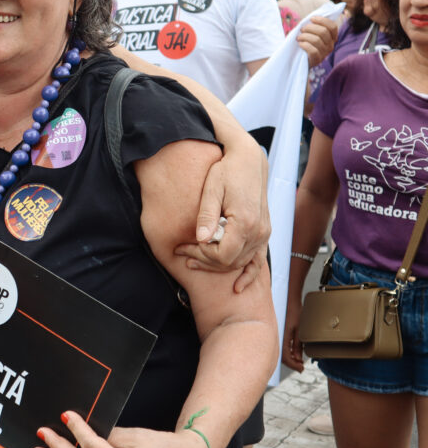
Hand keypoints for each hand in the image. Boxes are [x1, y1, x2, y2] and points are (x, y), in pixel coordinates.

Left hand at [175, 145, 270, 292]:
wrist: (249, 160)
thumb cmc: (228, 171)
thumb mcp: (212, 190)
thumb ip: (207, 216)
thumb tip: (201, 240)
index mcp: (246, 223)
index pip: (222, 255)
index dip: (202, 255)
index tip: (184, 247)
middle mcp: (259, 232)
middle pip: (230, 262)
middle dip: (204, 261)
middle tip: (183, 254)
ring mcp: (264, 234)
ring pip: (240, 262)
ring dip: (218, 265)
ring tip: (194, 260)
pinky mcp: (264, 232)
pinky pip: (258, 260)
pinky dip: (249, 274)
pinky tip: (238, 286)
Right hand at [282, 296, 305, 371]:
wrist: (289, 298)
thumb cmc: (296, 312)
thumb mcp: (300, 330)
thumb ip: (298, 345)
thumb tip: (298, 359)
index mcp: (283, 337)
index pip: (285, 357)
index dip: (293, 365)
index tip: (301, 369)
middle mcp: (278, 336)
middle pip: (281, 356)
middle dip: (291, 363)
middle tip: (300, 366)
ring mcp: (277, 333)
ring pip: (280, 350)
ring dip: (289, 357)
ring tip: (298, 359)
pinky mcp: (279, 330)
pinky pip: (281, 343)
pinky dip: (287, 350)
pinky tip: (293, 350)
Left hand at [298, 16, 337, 68]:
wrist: (299, 59)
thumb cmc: (305, 42)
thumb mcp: (311, 33)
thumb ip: (314, 25)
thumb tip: (312, 17)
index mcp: (331, 37)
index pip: (333, 26)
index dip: (322, 20)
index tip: (312, 18)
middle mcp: (330, 45)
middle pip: (323, 32)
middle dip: (310, 28)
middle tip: (302, 29)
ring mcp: (325, 53)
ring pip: (316, 40)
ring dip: (304, 36)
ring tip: (299, 37)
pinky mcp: (317, 59)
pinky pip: (312, 50)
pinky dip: (304, 45)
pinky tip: (300, 44)